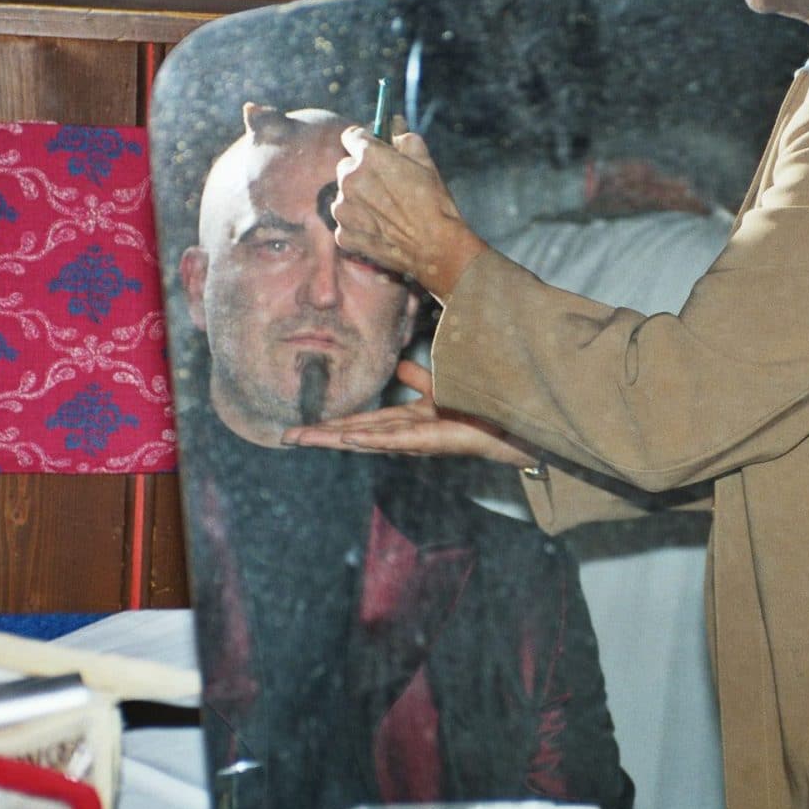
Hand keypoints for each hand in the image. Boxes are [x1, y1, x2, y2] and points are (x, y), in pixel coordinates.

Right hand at [281, 360, 540, 468]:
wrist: (522, 426)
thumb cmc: (486, 409)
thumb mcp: (445, 387)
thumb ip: (421, 379)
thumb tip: (397, 366)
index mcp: (411, 419)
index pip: (365, 421)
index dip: (334, 422)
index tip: (303, 426)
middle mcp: (412, 432)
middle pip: (359, 433)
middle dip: (322, 436)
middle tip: (286, 438)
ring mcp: (422, 439)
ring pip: (371, 439)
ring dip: (337, 439)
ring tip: (304, 438)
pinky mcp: (436, 441)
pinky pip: (399, 438)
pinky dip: (372, 438)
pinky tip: (348, 438)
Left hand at [333, 128, 489, 300]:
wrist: (436, 249)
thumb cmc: (434, 205)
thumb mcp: (426, 162)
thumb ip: (405, 137)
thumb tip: (395, 125)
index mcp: (368, 157)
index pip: (352, 136)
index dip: (364, 141)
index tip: (373, 149)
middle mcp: (349, 180)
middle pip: (346, 167)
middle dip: (362, 173)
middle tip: (386, 187)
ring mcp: (344, 209)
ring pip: (345, 196)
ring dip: (359, 200)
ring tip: (386, 213)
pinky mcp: (345, 235)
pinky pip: (346, 224)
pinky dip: (359, 226)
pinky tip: (381, 230)